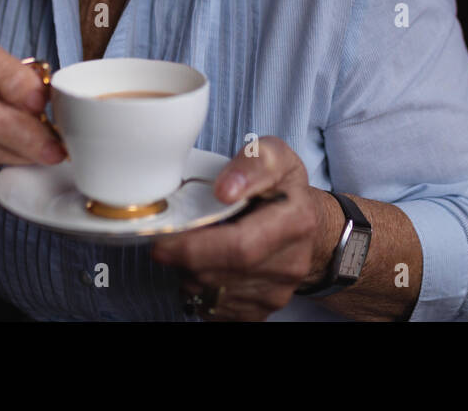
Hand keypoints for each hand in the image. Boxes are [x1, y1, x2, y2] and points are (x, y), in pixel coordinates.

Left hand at [150, 136, 331, 320]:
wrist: (305, 225)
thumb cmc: (282, 187)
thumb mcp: (273, 156)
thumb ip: (250, 163)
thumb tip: (225, 190)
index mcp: (295, 221)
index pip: (240, 246)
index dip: (195, 247)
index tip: (163, 240)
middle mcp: (291, 264)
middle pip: (219, 274)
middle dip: (183, 259)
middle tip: (168, 240)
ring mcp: (277, 293)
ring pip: (212, 295)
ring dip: (189, 273)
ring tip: (194, 246)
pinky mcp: (262, 311)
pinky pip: (215, 310)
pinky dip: (198, 290)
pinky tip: (204, 266)